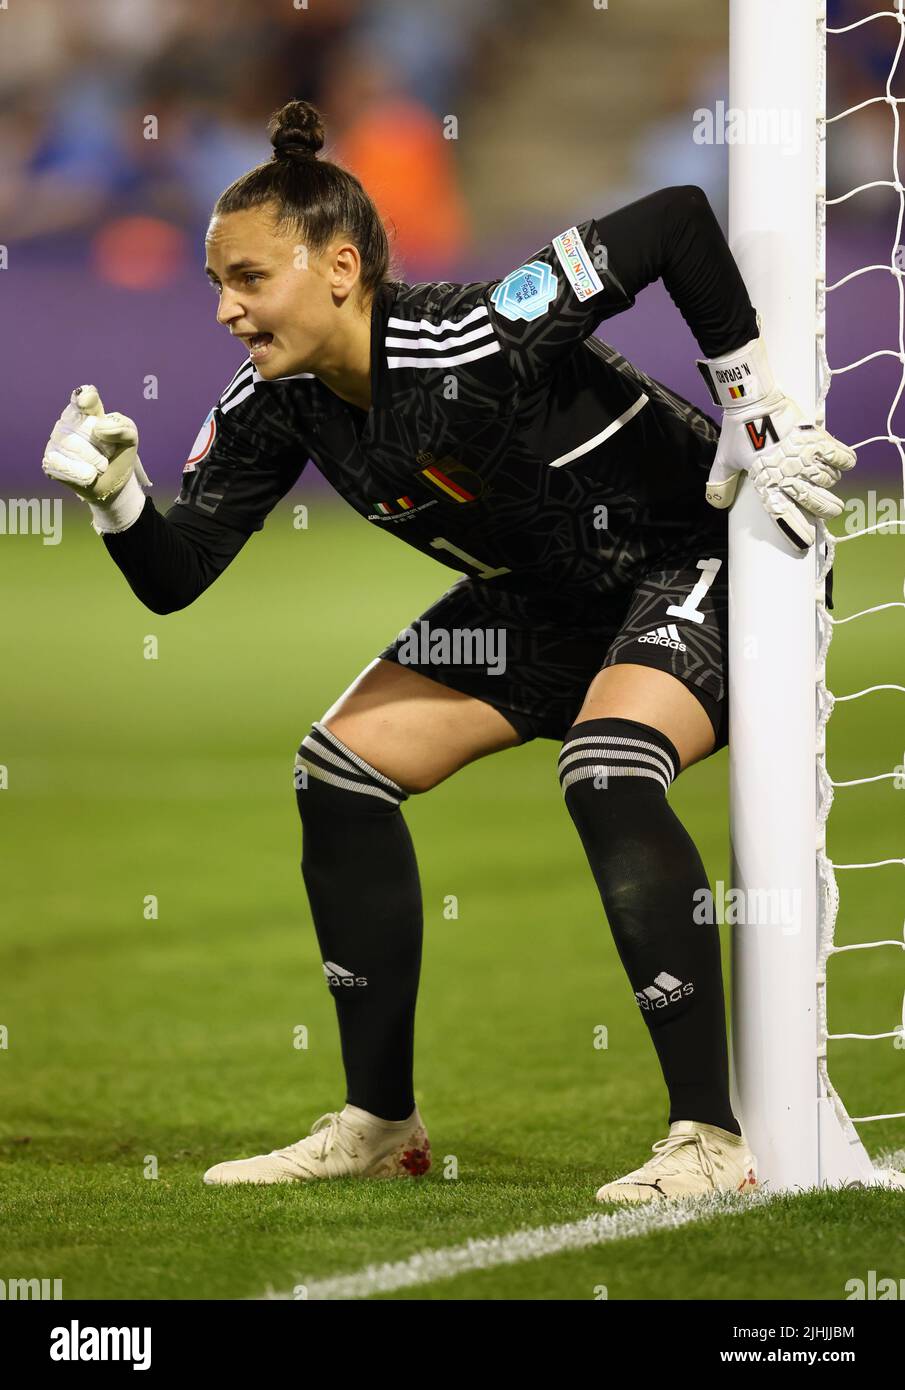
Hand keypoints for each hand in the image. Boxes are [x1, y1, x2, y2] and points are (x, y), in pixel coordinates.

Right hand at [42, 385, 150, 504]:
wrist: (112, 484)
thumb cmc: (118, 456)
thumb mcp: (130, 439)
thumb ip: (123, 428)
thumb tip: (99, 429)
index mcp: (88, 411)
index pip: (84, 398)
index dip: (85, 399)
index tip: (85, 403)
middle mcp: (68, 422)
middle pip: (85, 427)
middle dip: (103, 445)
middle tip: (107, 454)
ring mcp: (56, 440)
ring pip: (75, 447)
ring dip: (95, 461)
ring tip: (99, 465)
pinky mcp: (50, 461)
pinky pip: (64, 465)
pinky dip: (82, 474)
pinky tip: (89, 475)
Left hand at [698, 331, 855, 549]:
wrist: (751, 400)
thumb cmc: (737, 431)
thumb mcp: (725, 460)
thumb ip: (721, 483)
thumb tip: (717, 503)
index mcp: (765, 482)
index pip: (782, 515)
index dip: (795, 532)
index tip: (805, 544)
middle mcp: (787, 475)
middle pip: (815, 503)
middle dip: (826, 510)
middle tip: (831, 510)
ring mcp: (804, 458)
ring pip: (829, 480)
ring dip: (830, 481)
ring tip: (825, 476)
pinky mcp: (817, 439)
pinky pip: (841, 456)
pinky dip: (844, 460)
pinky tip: (842, 461)